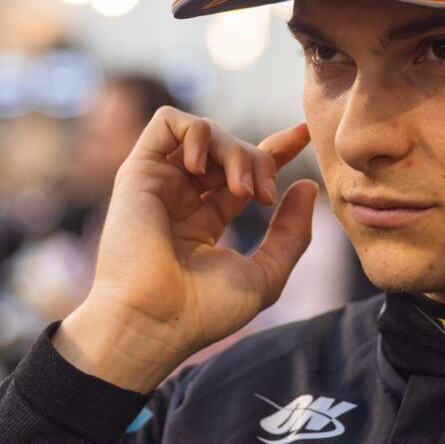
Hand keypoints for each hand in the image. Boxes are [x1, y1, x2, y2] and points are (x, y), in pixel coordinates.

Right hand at [56, 109, 319, 391]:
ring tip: (240, 190)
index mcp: (205, 222)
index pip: (242, 172)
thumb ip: (291, 232)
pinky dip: (194, 131)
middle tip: (263, 197)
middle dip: (259, 160)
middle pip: (231, 150)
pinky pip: (166, 122)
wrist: (153, 321)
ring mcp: (159, 184)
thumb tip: (307, 185)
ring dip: (233, 150)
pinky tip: (200, 166)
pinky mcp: (137, 172)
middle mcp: (181, 199)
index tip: (303, 135)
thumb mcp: (265, 274)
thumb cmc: (203, 311)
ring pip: (205, 133)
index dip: (274, 149)